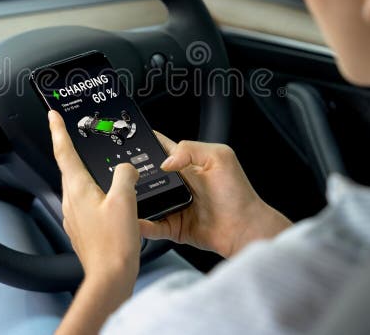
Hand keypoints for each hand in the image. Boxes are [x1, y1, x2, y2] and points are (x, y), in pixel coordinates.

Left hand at [48, 110, 141, 287]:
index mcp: (77, 189)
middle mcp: (71, 201)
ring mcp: (75, 217)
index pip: (64, 152)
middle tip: (75, 134)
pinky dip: (97, 193)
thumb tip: (126, 169)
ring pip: (80, 186)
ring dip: (87, 172)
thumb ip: (124, 176)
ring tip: (101, 165)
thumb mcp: (125, 200)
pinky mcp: (84, 229)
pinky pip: (88, 203)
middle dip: (72, 149)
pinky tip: (112, 197)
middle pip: (69, 167)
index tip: (52, 116)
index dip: (58, 131)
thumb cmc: (114, 244)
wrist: (109, 279)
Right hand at [140, 134, 291, 257]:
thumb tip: (166, 161)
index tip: (128, 141)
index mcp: (186, 162)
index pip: (159, 148)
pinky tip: (136, 221)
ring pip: (145, 200)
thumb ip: (191, 150)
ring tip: (125, 197)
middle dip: (133, 174)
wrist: (244, 228)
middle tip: (125, 175)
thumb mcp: (219, 157)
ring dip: (135, 199)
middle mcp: (176, 183)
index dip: (145, 143)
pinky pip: (152, 226)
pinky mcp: (173, 226)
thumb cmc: (238, 193)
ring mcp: (173, 205)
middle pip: (146, 175)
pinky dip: (142, 225)